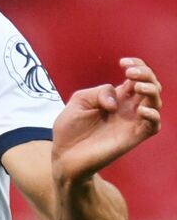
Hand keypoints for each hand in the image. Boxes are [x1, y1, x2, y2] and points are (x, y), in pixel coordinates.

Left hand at [51, 57, 162, 184]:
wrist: (64, 156)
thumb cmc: (70, 129)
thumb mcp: (79, 101)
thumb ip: (99, 92)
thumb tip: (117, 101)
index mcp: (116, 98)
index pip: (137, 78)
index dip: (137, 65)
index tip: (123, 62)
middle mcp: (127, 109)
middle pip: (151, 86)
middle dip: (146, 74)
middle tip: (130, 73)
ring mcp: (131, 122)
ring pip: (156, 102)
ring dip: (151, 90)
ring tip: (136, 87)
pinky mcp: (132, 137)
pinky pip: (153, 125)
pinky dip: (153, 115)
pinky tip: (140, 110)